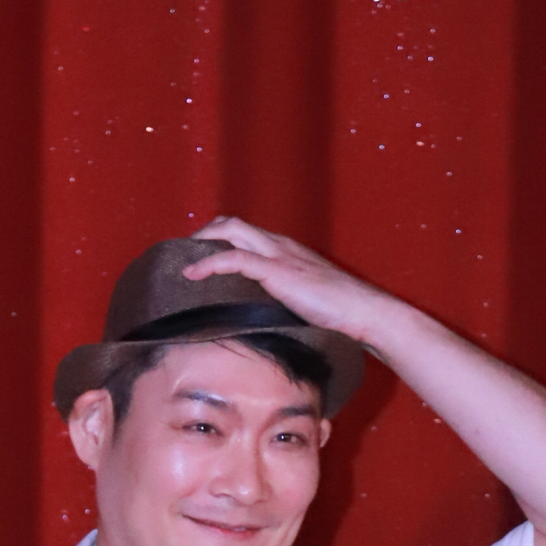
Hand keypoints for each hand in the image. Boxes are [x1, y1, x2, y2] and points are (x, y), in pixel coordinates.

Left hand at [183, 216, 376, 344]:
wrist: (362, 312)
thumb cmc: (339, 313)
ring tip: (183, 261)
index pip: (246, 233)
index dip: (220, 239)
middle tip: (186, 254)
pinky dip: (209, 263)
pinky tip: (192, 274)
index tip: (200, 255)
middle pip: (233, 224)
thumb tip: (261, 320)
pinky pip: (234, 258)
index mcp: (286, 250)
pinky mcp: (277, 270)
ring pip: (231, 231)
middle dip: (205, 234)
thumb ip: (282, 300)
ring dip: (202, 242)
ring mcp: (279, 254)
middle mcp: (280, 245)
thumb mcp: (303, 301)